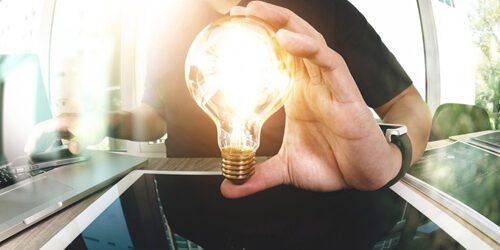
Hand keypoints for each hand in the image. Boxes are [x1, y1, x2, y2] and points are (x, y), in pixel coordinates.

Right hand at [24, 113, 105, 155]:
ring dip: (42, 145)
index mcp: (62, 121)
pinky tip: (49, 153)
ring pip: (48, 135)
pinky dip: (50, 145)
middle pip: (42, 132)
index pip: (41, 128)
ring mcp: (64, 126)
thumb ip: (79, 142)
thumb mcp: (88, 135)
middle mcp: (61, 122)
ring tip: (37, 156)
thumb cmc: (98, 125)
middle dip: (35, 143)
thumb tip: (73, 148)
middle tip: (30, 155)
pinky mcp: (68, 131)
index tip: (29, 148)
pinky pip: (55, 138)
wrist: (106, 123)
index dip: (33, 139)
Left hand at [221, 1, 401, 197]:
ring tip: (257, 12)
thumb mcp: (286, 169)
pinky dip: (309, 48)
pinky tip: (287, 40)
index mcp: (297, 94)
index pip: (276, 56)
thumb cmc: (332, 165)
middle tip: (239, 9)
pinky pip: (329, 62)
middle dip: (266, 20)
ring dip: (284, 24)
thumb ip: (258, 174)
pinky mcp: (346, 92)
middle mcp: (312, 83)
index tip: (230, 27)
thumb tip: (229, 188)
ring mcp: (329, 85)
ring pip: (309, 42)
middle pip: (290, 39)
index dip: (257, 39)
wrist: (363, 178)